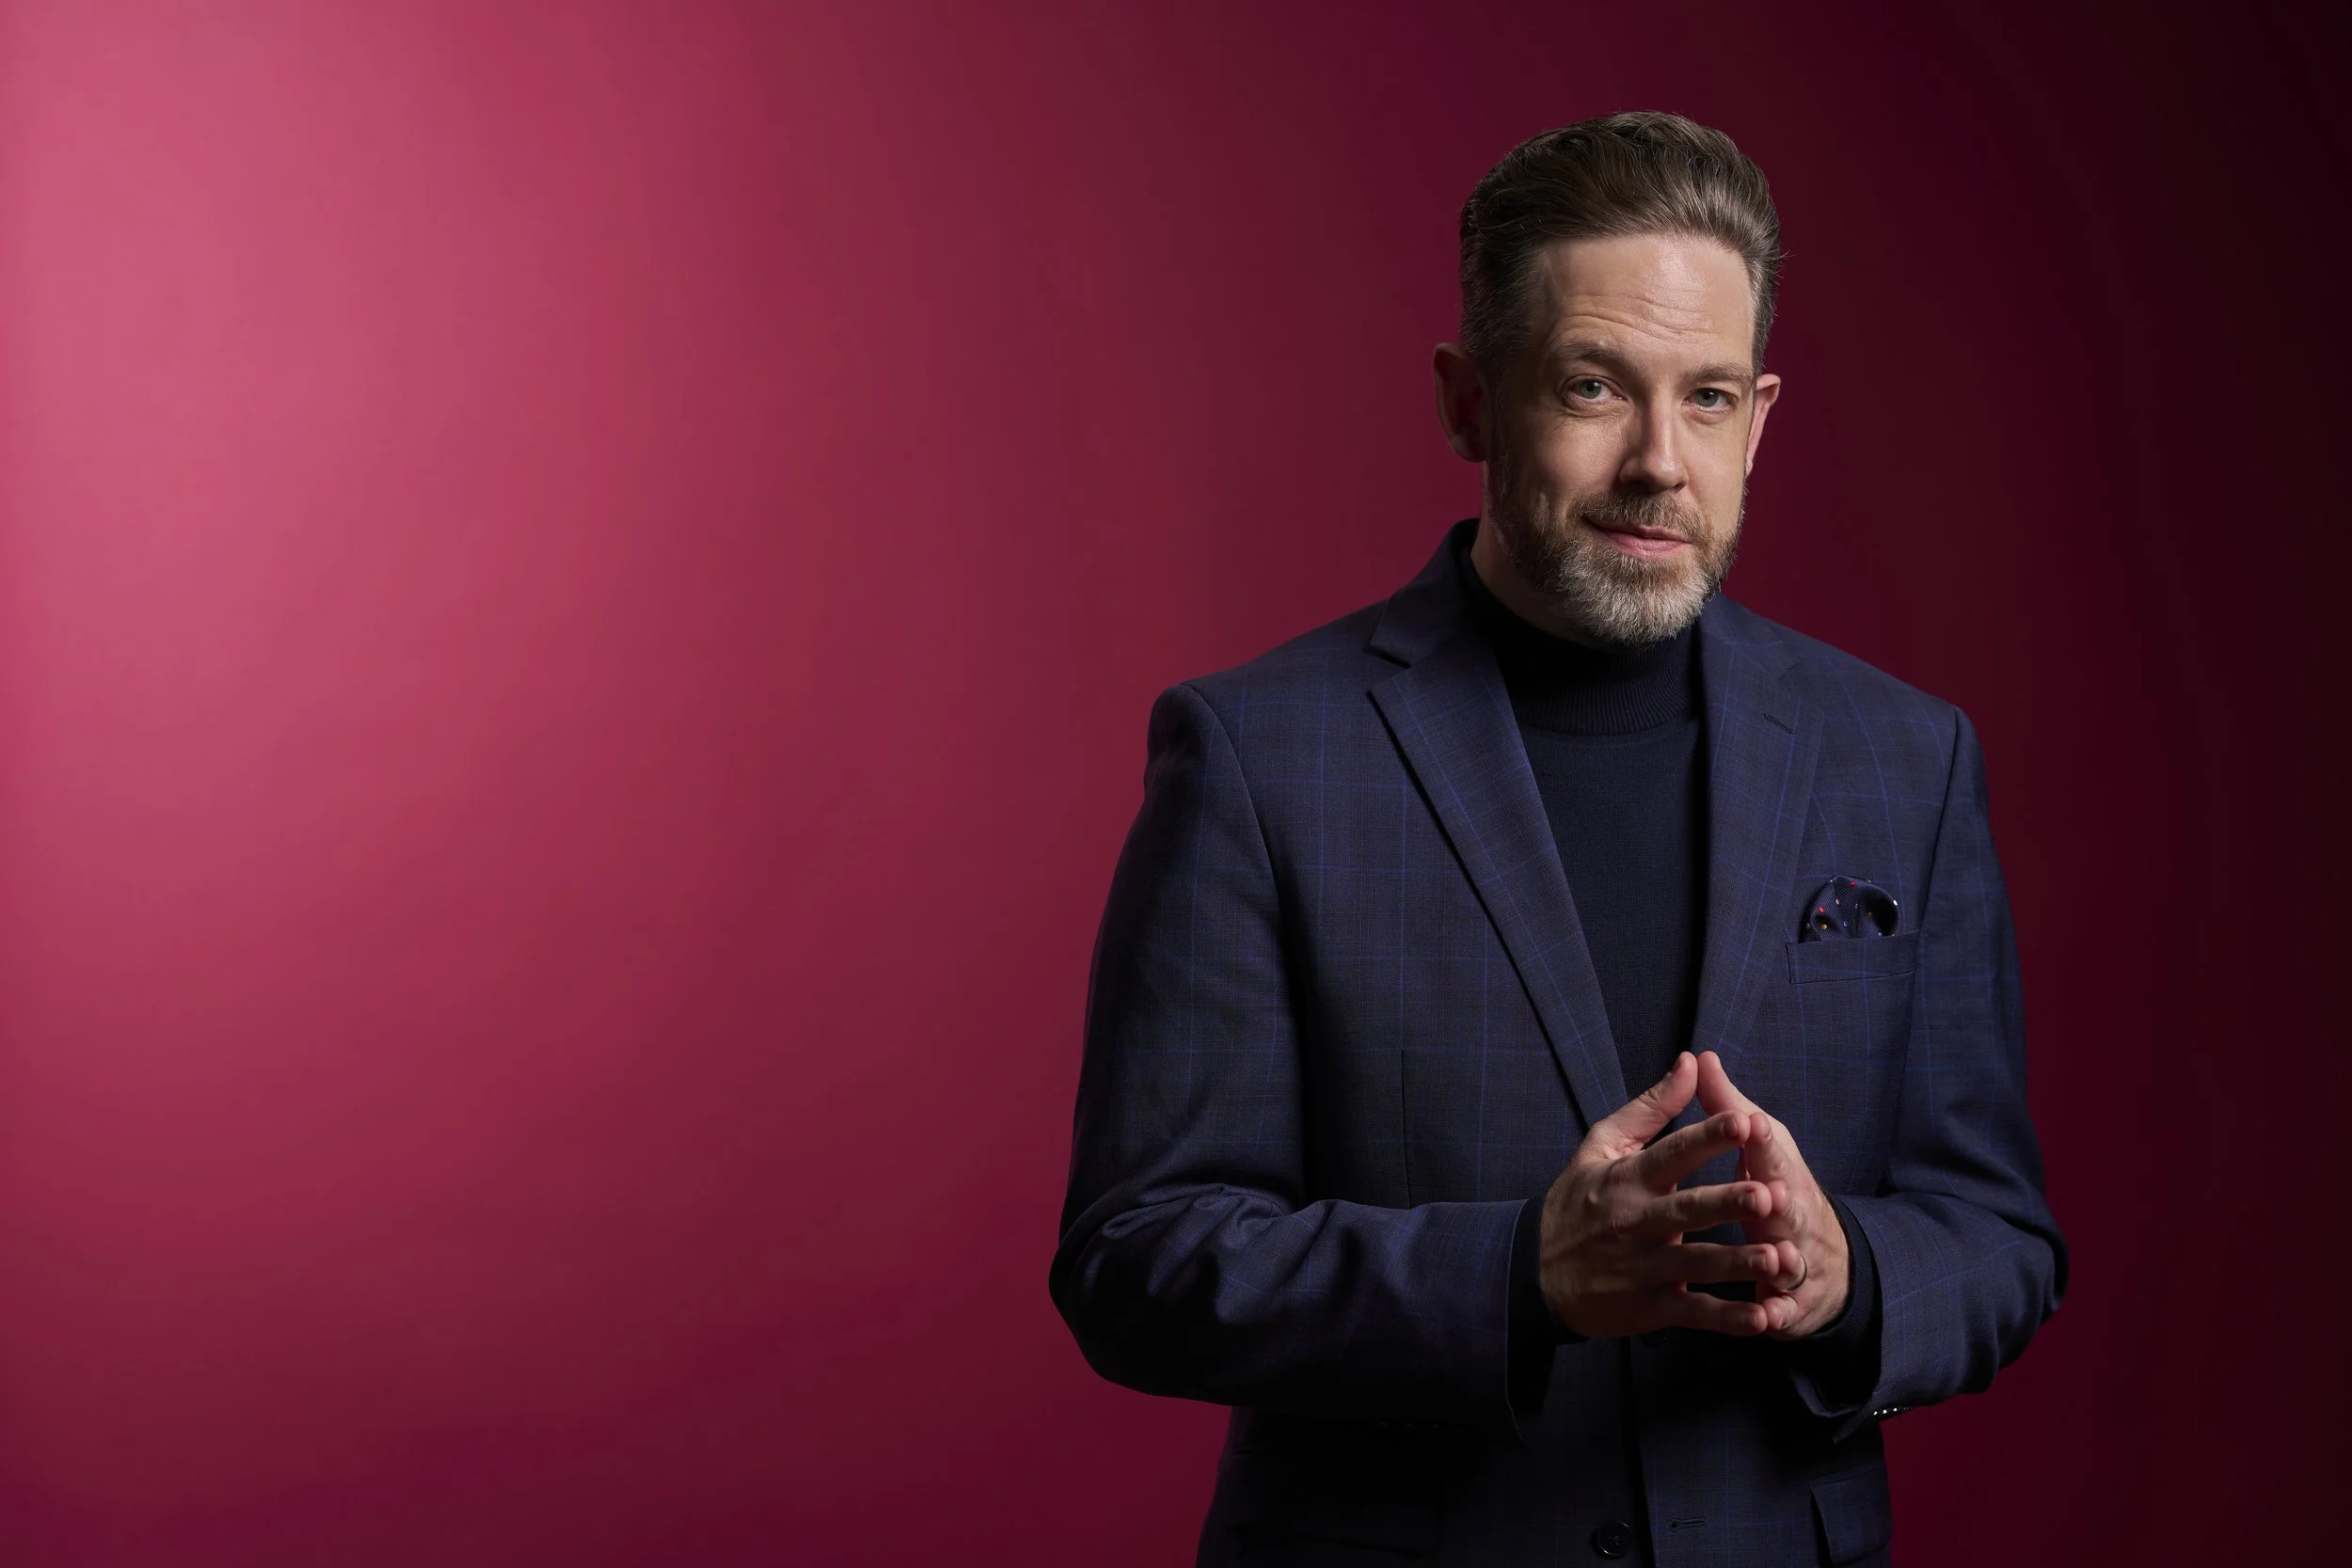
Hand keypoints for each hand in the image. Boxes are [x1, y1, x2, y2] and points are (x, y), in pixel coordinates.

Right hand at [1537, 1051, 1802, 1338]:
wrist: (1534, 1273)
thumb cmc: (1576, 1203)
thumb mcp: (1601, 1147)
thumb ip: (1650, 1107)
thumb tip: (1691, 1063)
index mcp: (1628, 1179)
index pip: (1672, 1153)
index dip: (1708, 1138)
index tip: (1743, 1122)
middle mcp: (1637, 1222)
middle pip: (1689, 1210)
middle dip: (1729, 1203)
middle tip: (1768, 1195)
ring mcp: (1643, 1268)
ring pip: (1697, 1264)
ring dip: (1738, 1263)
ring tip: (1777, 1258)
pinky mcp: (1649, 1307)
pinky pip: (1693, 1313)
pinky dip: (1727, 1321)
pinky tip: (1761, 1320)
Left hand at [1693, 1050, 1849, 1338]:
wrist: (1822, 1257)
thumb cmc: (1776, 1186)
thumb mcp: (1756, 1144)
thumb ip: (1726, 1107)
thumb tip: (1698, 1056)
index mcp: (1778, 1172)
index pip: (1771, 1152)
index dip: (1762, 1139)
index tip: (1750, 1122)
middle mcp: (1792, 1214)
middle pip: (1787, 1208)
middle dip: (1780, 1202)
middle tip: (1769, 1197)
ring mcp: (1795, 1259)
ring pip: (1789, 1259)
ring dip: (1784, 1261)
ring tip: (1777, 1262)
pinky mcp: (1790, 1300)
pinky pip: (1783, 1309)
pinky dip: (1777, 1314)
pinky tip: (1767, 1319)